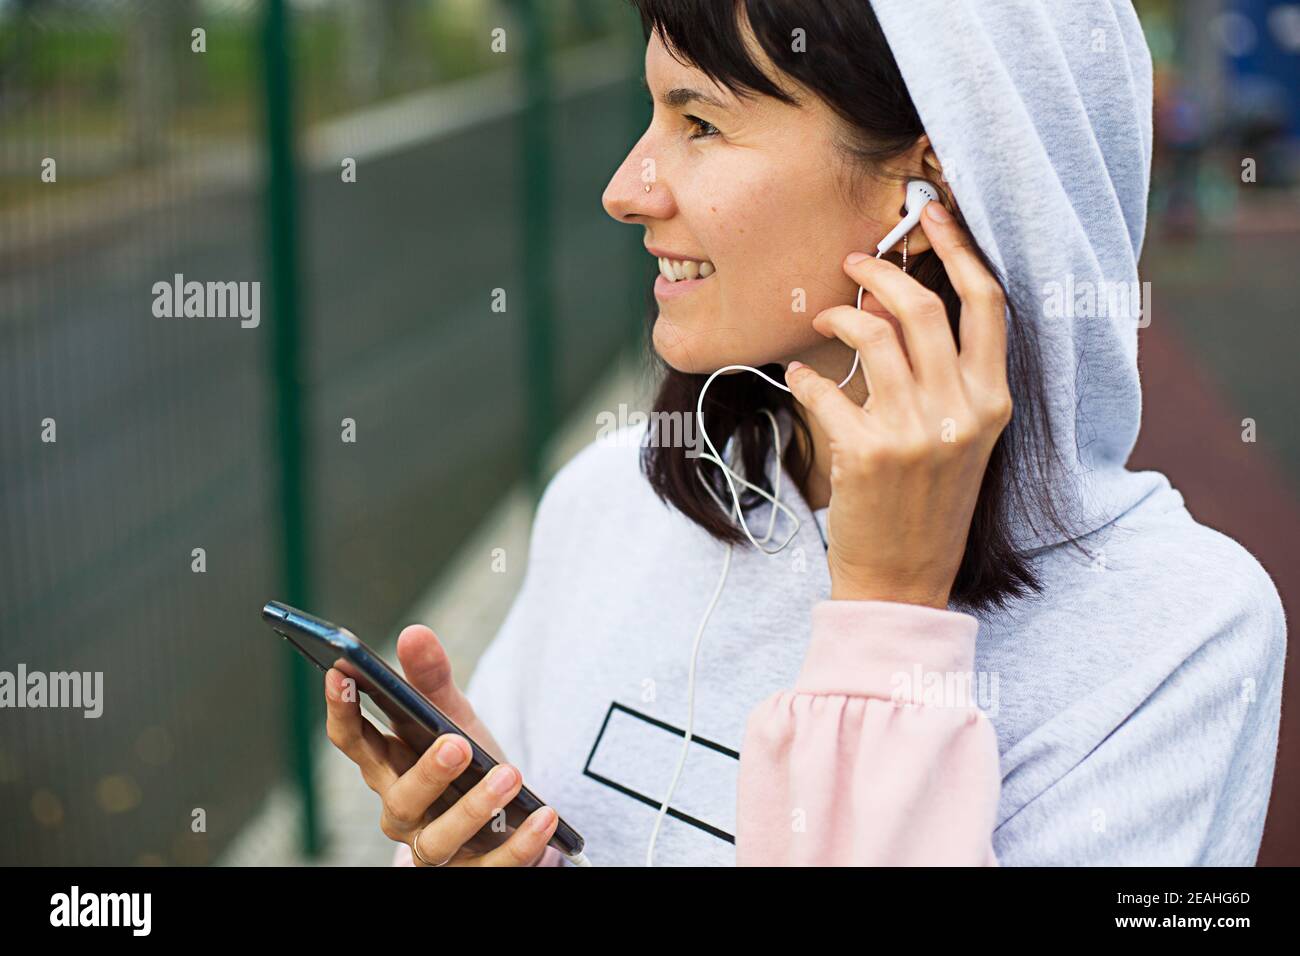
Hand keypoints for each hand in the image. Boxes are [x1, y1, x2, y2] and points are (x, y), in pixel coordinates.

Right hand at [323, 624, 559, 865]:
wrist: (504, 812)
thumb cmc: (466, 760)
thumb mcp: (452, 715)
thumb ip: (431, 679)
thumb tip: (413, 632)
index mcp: (387, 768)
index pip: (353, 741)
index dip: (342, 709)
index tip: (341, 672)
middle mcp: (403, 813)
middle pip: (400, 799)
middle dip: (427, 773)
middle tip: (456, 743)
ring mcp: (436, 848)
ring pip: (441, 839)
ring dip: (475, 808)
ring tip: (510, 774)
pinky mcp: (474, 872)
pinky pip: (493, 868)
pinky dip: (519, 844)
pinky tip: (544, 816)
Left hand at [784, 203, 1012, 608]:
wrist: (904, 579)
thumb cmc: (927, 503)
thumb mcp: (956, 436)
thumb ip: (941, 374)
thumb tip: (893, 304)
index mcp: (994, 401)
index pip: (988, 303)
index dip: (960, 248)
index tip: (930, 214)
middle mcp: (963, 410)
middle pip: (923, 306)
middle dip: (881, 271)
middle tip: (852, 264)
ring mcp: (917, 432)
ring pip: (873, 335)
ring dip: (839, 315)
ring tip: (822, 319)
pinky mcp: (869, 453)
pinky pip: (826, 388)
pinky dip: (806, 377)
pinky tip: (800, 380)